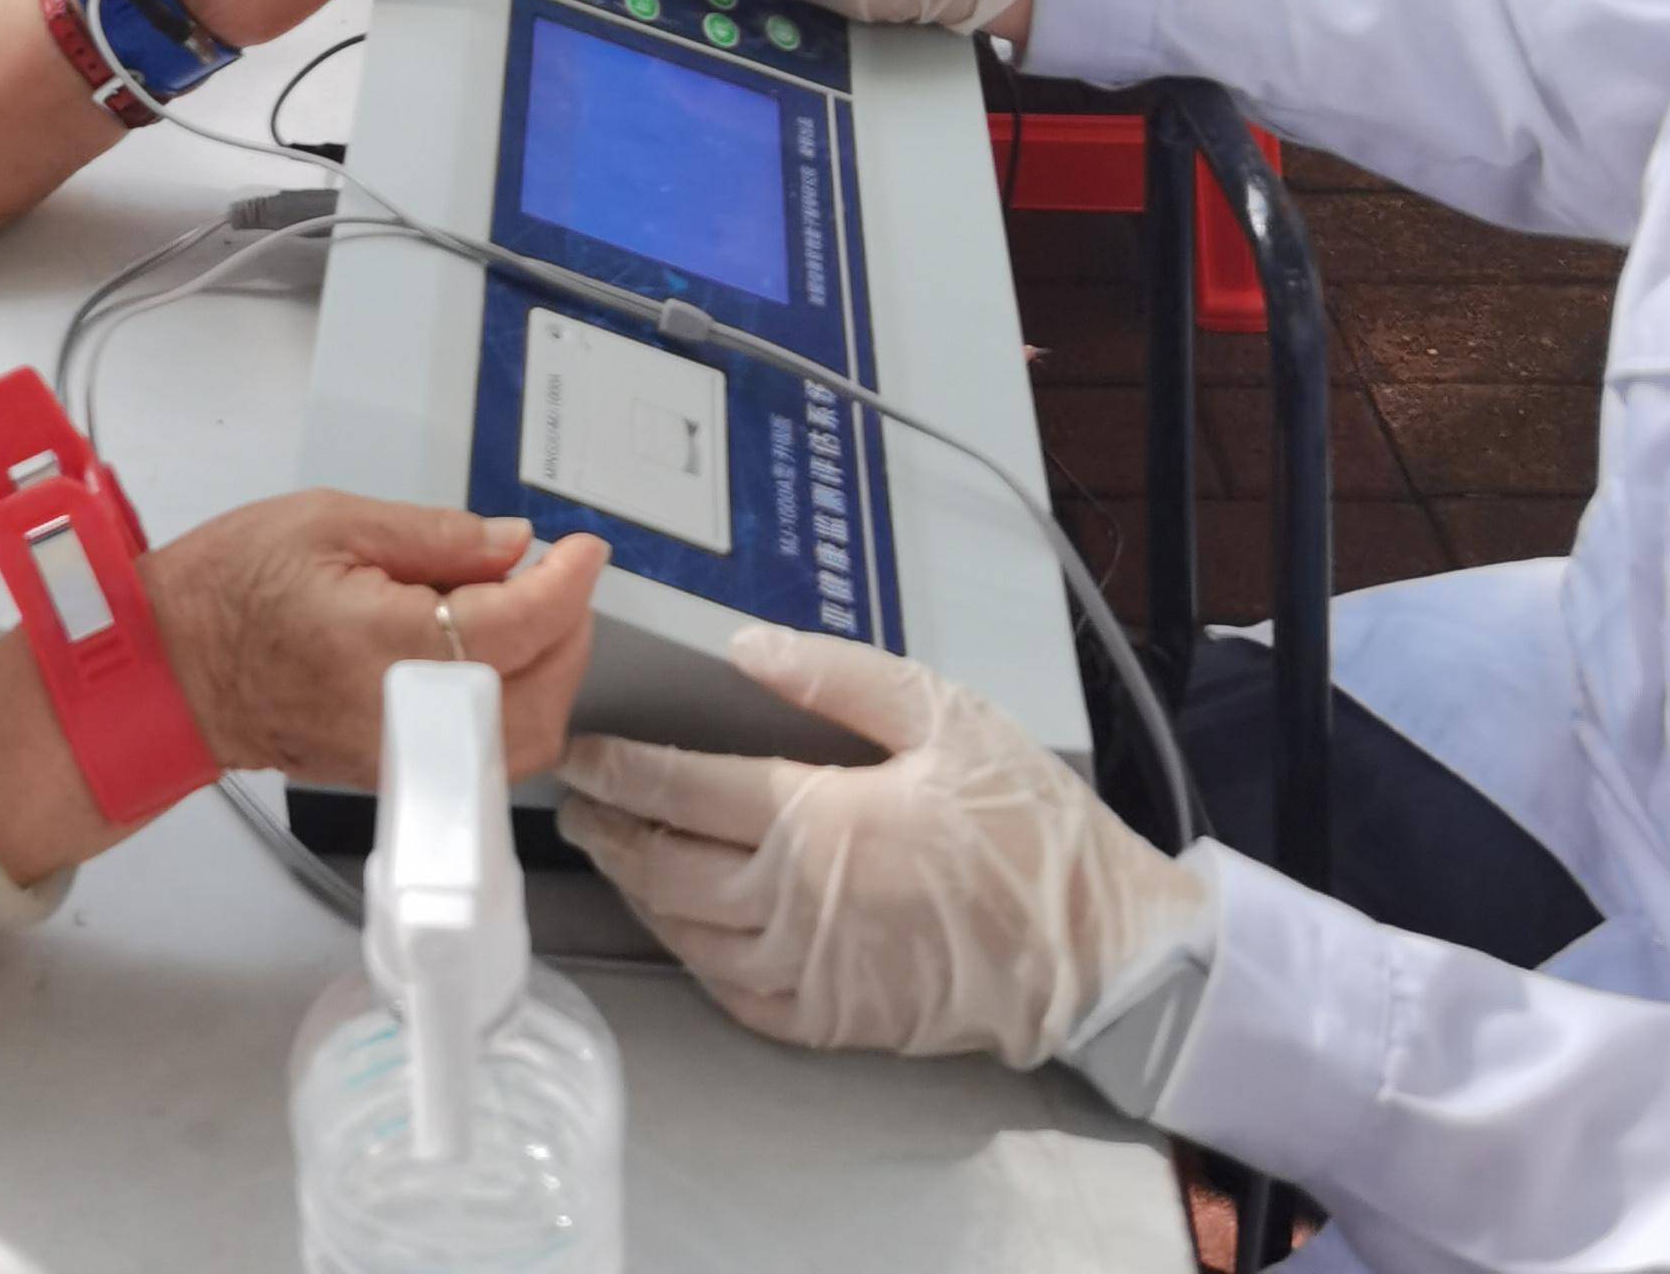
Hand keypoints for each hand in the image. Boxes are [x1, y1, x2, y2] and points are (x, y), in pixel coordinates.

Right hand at [146, 498, 605, 784]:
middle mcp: (403, 717)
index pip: (516, 626)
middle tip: (561, 576)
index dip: (567, 585)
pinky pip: (484, 756)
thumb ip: (432, 535)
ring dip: (549, 677)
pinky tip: (494, 653)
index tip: (586, 550)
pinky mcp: (395, 774)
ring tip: (533, 613)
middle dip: (570, 633)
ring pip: (521, 743)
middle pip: (538, 699)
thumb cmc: (232, 586)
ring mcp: (402, 759)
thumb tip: (513, 546)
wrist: (170, 668)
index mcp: (386, 644)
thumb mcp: (328, 521)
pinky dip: (514, 706)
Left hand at [555, 626, 1211, 1067]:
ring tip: (613, 852)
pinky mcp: (832, 1025)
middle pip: (664, 867)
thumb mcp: (940, 714)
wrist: (1096, 949)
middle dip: (608, 830)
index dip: (616, 769)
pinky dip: (691, 955)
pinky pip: (732, 994)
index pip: (680, 790)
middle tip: (573, 801)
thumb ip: (835, 676)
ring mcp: (810, 976)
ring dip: (638, 890)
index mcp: (818, 820)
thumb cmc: (1025, 823)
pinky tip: (682, 924)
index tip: (577, 751)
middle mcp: (797, 905)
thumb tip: (743, 645)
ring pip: (686, 934)